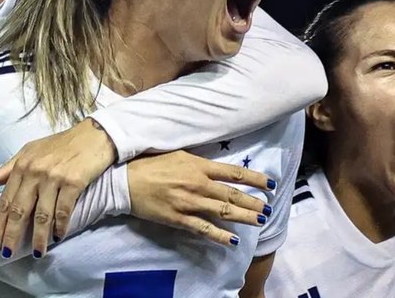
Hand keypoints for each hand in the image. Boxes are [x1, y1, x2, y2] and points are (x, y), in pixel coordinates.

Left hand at [0, 118, 116, 257]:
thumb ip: (9, 167)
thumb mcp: (30, 151)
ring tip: (38, 253)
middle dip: (12, 235)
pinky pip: (63, 210)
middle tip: (7, 253)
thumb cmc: (61, 144)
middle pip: (19, 210)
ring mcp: (54, 177)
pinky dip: (61, 226)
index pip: (6, 200)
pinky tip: (59, 236)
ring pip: (42, 215)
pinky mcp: (73, 182)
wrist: (94, 135)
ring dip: (39, 237)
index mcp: (22, 165)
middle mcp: (35, 172)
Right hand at [127, 151, 275, 245]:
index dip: (254, 179)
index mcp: (198, 165)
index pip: (233, 173)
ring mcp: (189, 203)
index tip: (269, 184)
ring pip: (223, 211)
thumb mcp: (176, 154)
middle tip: (268, 208)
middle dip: (253, 202)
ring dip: (244, 217)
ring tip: (259, 220)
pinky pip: (204, 229)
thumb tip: (215, 166)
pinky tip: (233, 240)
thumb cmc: (148, 164)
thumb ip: (197, 161)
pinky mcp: (179, 219)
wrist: (125, 181)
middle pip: (232, 194)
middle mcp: (198, 184)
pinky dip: (220, 236)